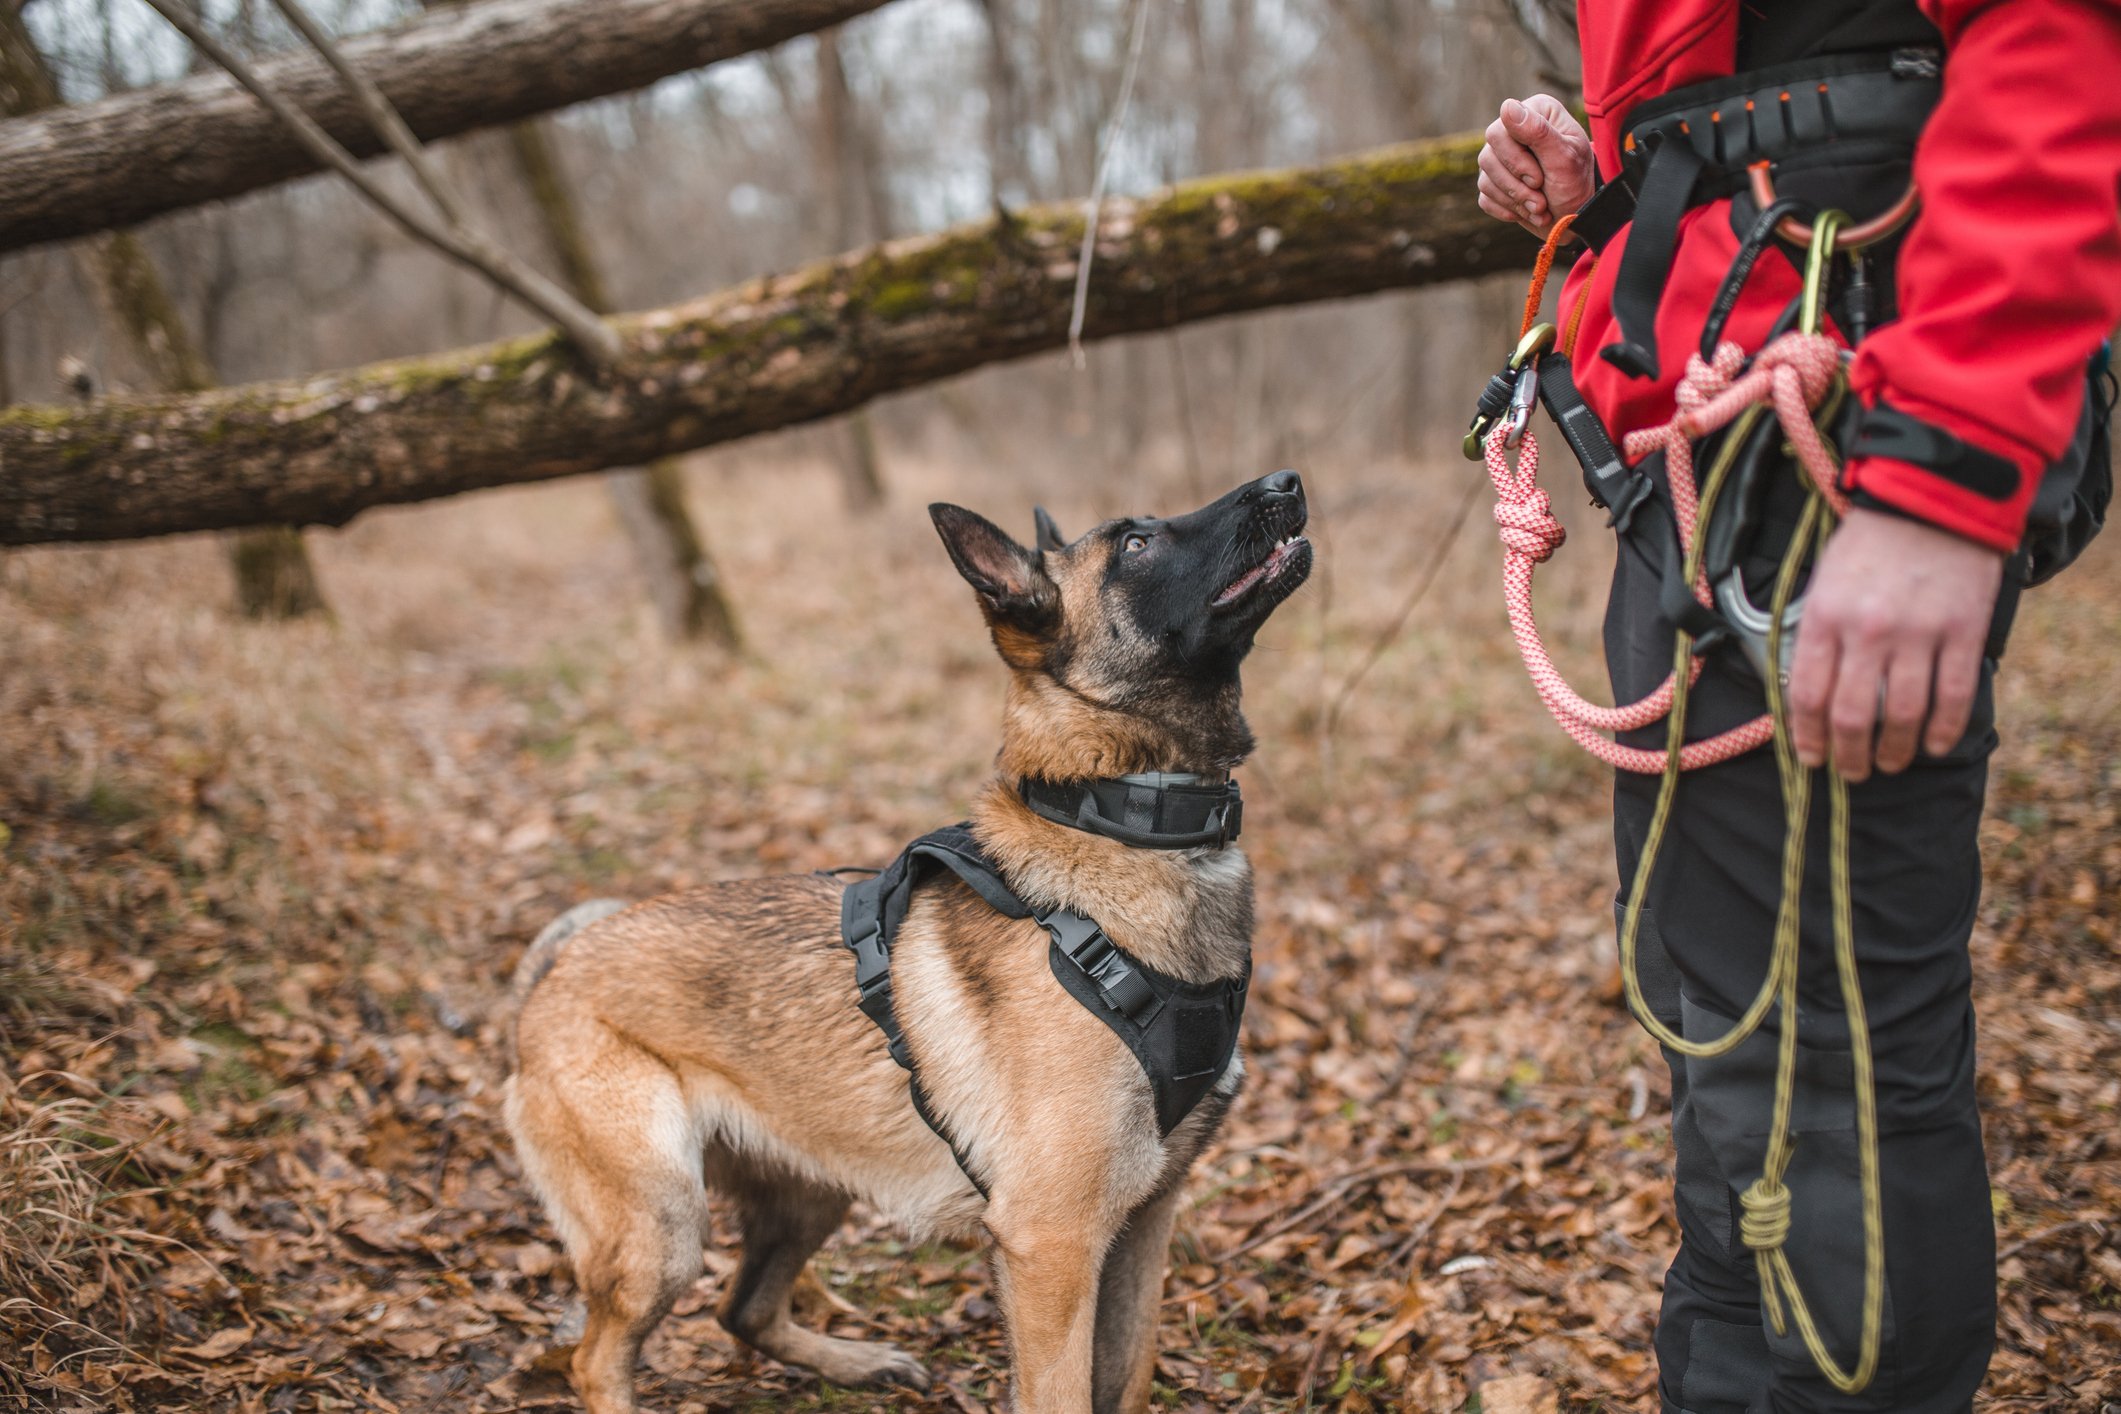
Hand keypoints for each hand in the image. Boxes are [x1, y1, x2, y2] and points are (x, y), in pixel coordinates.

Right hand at [1478, 96, 1595, 236]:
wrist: (1576, 215)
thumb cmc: (1576, 181)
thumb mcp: (1564, 158)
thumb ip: (1538, 131)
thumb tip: (1506, 106)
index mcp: (1534, 113)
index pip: (1499, 132)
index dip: (1514, 160)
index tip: (1538, 180)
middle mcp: (1513, 130)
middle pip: (1488, 156)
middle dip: (1514, 185)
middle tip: (1540, 200)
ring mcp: (1500, 157)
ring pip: (1485, 179)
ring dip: (1514, 200)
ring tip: (1539, 208)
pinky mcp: (1494, 181)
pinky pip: (1485, 197)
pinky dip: (1508, 209)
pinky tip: (1528, 211)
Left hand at [1788, 508, 2005, 780]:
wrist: (1931, 499)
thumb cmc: (1869, 542)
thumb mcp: (1822, 581)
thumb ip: (1815, 633)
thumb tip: (1802, 690)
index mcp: (1824, 617)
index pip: (1806, 695)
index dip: (1806, 737)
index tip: (1811, 758)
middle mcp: (1867, 631)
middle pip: (1851, 716)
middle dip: (1848, 756)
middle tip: (1851, 772)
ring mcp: (1918, 634)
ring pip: (1902, 715)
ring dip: (1893, 751)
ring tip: (1888, 764)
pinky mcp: (1963, 632)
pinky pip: (1953, 697)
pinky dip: (1943, 730)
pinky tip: (1933, 745)